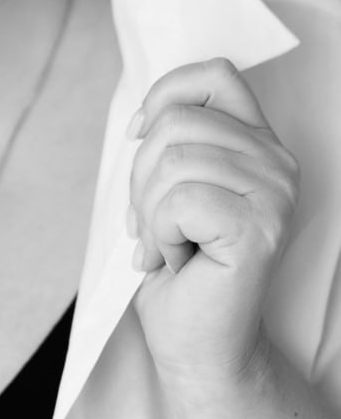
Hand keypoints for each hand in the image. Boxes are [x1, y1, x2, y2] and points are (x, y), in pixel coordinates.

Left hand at [128, 57, 298, 393]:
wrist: (198, 344)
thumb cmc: (180, 265)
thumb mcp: (170, 184)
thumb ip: (172, 141)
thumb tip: (142, 118)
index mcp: (259, 143)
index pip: (214, 74)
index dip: (164, 95)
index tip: (140, 137)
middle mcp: (277, 162)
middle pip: (176, 121)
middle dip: (140, 175)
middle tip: (151, 224)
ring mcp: (275, 194)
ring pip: (171, 161)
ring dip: (147, 211)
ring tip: (165, 245)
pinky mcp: (258, 229)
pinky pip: (178, 201)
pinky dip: (159, 234)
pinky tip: (177, 261)